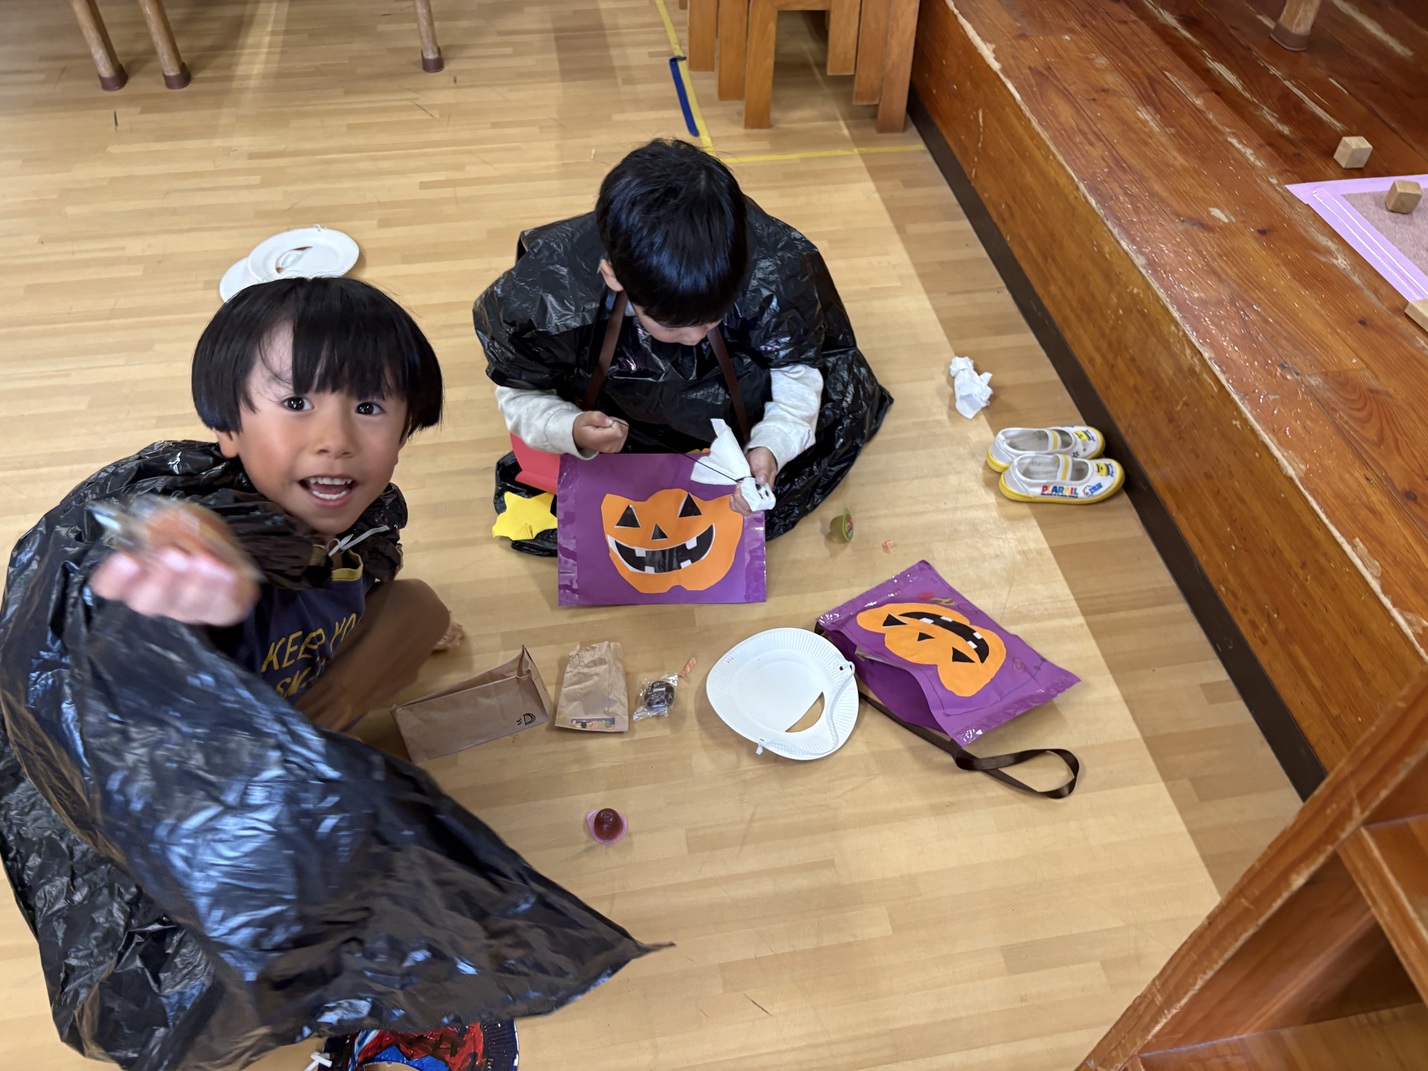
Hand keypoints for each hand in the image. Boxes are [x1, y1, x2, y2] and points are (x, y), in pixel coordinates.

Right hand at [90, 501, 259, 626]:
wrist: (227, 547)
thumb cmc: (190, 532)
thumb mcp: (172, 519)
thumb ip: (161, 528)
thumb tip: (156, 536)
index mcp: (134, 576)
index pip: (110, 586)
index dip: (115, 577)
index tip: (127, 559)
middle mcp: (157, 598)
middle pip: (147, 601)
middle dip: (160, 579)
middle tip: (173, 555)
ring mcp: (188, 609)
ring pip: (186, 605)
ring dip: (196, 582)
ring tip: (206, 560)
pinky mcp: (219, 611)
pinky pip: (218, 607)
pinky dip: (222, 589)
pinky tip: (226, 572)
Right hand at [573, 411, 628, 453]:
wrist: (579, 437)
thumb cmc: (582, 426)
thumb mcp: (586, 417)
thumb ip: (597, 417)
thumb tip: (609, 421)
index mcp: (600, 440)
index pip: (618, 431)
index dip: (614, 422)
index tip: (605, 422)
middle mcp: (608, 447)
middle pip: (623, 431)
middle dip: (615, 423)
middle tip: (603, 424)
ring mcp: (613, 449)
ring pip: (625, 432)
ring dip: (616, 427)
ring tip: (604, 428)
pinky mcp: (617, 448)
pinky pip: (624, 435)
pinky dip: (617, 431)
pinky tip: (608, 432)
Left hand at [731, 447, 777, 515]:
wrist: (759, 455)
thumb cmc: (765, 460)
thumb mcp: (765, 463)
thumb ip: (764, 472)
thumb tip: (762, 480)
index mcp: (766, 492)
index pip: (759, 506)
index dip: (749, 503)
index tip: (744, 490)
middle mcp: (758, 497)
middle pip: (748, 510)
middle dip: (740, 502)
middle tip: (738, 489)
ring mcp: (750, 496)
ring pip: (742, 509)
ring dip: (736, 503)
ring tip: (735, 491)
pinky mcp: (743, 493)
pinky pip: (737, 504)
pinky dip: (733, 502)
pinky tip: (732, 495)